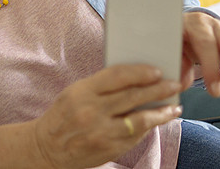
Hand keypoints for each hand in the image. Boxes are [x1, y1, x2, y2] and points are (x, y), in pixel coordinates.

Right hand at [32, 64, 182, 168]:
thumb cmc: (63, 116)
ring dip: (161, 112)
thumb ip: (102, 86)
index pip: (118, 76)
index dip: (140, 72)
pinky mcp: (107, 149)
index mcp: (82, 91)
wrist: (46, 148)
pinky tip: (157, 121)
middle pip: (133, 96)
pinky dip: (149, 128)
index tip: (157, 70)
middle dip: (158, 89)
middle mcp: (91, 111)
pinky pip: (135, 136)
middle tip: (174, 84)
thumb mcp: (75, 93)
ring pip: (139, 119)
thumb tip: (135, 78)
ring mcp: (100, 132)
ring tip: (174, 107)